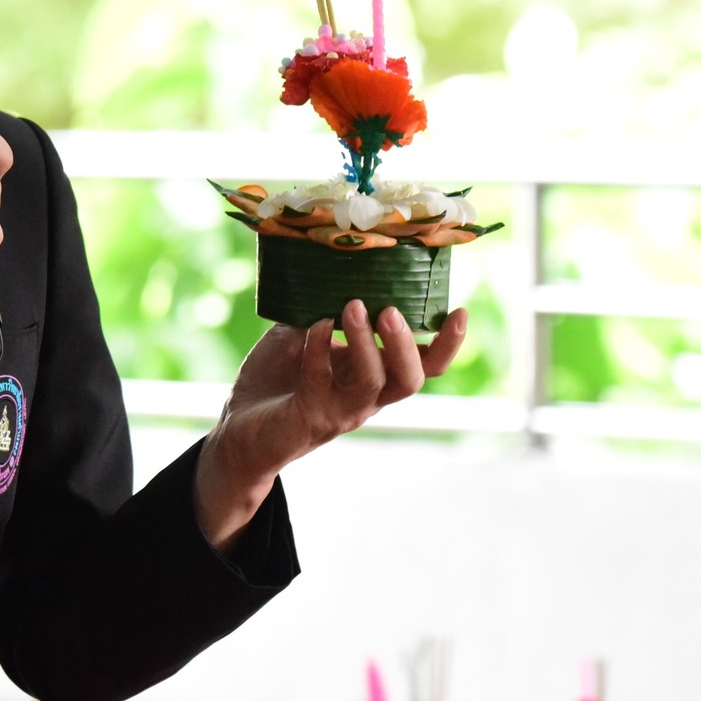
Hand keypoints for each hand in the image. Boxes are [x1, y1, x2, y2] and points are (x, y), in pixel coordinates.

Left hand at [193, 299, 467, 549]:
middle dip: (407, 344)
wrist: (240, 430)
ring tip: (352, 307)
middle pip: (410, 380)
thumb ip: (321, 309)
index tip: (460, 311)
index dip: (448, 344)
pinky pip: (320, 383)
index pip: (425, 366)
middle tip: (390, 310)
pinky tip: (313, 326)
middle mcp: (365, 398)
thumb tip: (334, 270)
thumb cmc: (277, 380)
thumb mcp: (302, 335)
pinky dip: (319, 350)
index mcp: (374, 376)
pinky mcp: (308, 417)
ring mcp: (339, 410)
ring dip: (365, 343)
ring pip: (372, 383)